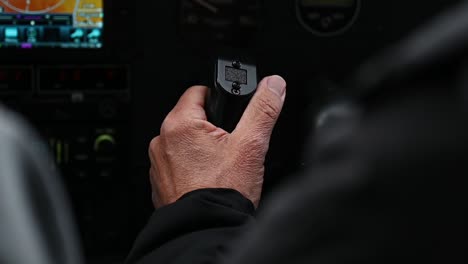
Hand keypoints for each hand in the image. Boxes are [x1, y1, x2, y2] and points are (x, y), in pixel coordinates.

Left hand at [149, 75, 286, 207]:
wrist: (207, 229)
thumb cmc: (223, 192)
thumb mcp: (251, 145)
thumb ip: (263, 110)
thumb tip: (273, 85)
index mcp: (180, 124)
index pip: (197, 92)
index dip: (218, 98)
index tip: (229, 111)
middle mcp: (162, 141)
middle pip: (191, 118)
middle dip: (211, 127)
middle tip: (230, 144)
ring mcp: (159, 163)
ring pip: (184, 143)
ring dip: (199, 148)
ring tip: (220, 165)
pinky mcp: (160, 182)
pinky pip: (177, 164)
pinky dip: (190, 167)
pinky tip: (207, 179)